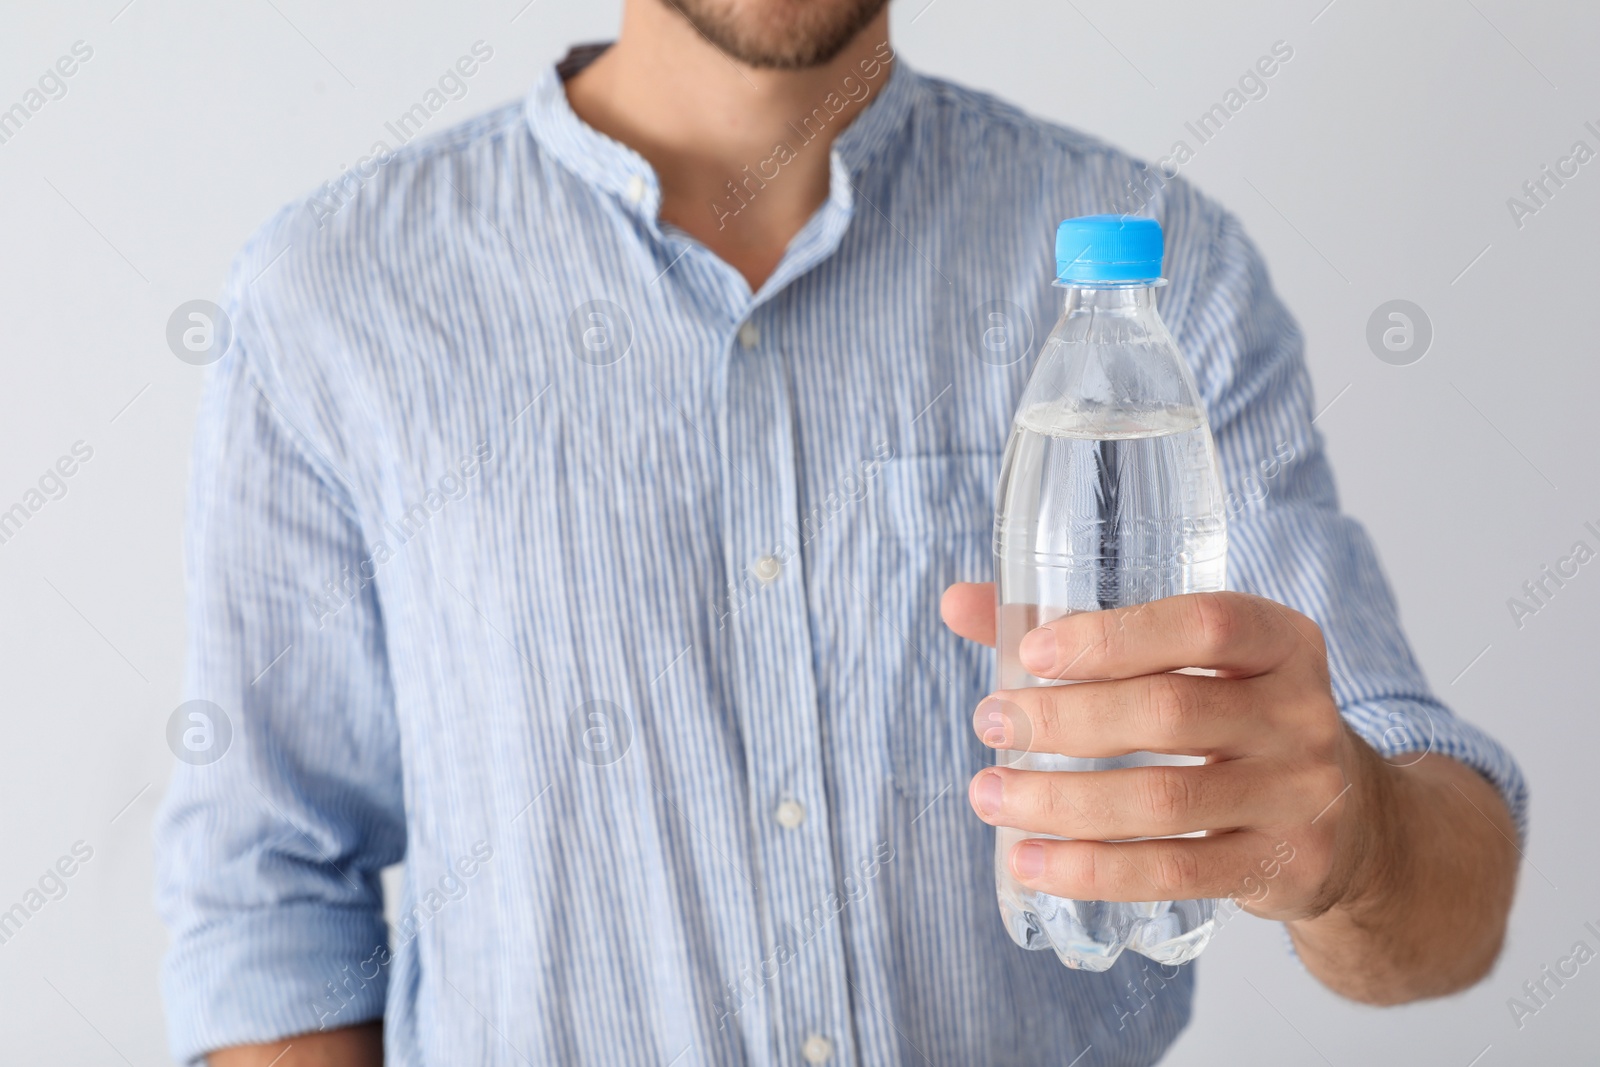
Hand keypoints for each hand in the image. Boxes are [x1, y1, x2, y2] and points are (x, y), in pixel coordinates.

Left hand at [941, 584, 1388, 920]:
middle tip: (990, 723)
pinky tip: (1030, 860)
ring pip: (1163, 799)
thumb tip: (958, 602)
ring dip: (1061, 801)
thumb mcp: (1189, 662)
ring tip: (989, 794)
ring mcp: (1298, 796)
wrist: (1352, 822)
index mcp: (1281, 641)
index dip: (1113, 636)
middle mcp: (1301, 713)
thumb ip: (1080, 630)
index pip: (1203, 625)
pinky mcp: (1280, 867)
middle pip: (1170, 712)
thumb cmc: (1238, 721)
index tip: (1030, 651)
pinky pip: (1174, 871)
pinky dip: (1091, 870)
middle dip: (1065, 720)